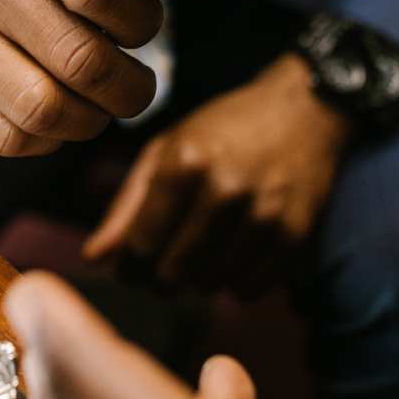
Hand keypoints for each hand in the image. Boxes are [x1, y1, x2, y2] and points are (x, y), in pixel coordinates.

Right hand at [0, 0, 161, 155]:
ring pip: (40, 107)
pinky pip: (8, 137)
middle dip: (128, 83)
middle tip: (140, 80)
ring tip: (106, 100)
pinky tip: (64, 111)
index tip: (143, 22)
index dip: (138, 19)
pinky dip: (51, 138)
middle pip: (76, 57)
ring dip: (93, 118)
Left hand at [83, 54, 347, 295]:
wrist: (304, 109)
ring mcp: (263, 214)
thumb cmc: (224, 128)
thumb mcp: (167, 150)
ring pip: (211, 286)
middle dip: (162, 278)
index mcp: (184, 163)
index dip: (130, 267)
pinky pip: (250, 289)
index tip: (131, 268)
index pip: (141, 247)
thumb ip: (127, 206)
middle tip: (165, 266)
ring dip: (199, 280)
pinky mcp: (295, 234)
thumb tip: (94, 259)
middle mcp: (223, 190)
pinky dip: (235, 284)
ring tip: (202, 254)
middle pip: (173, 274)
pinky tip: (234, 256)